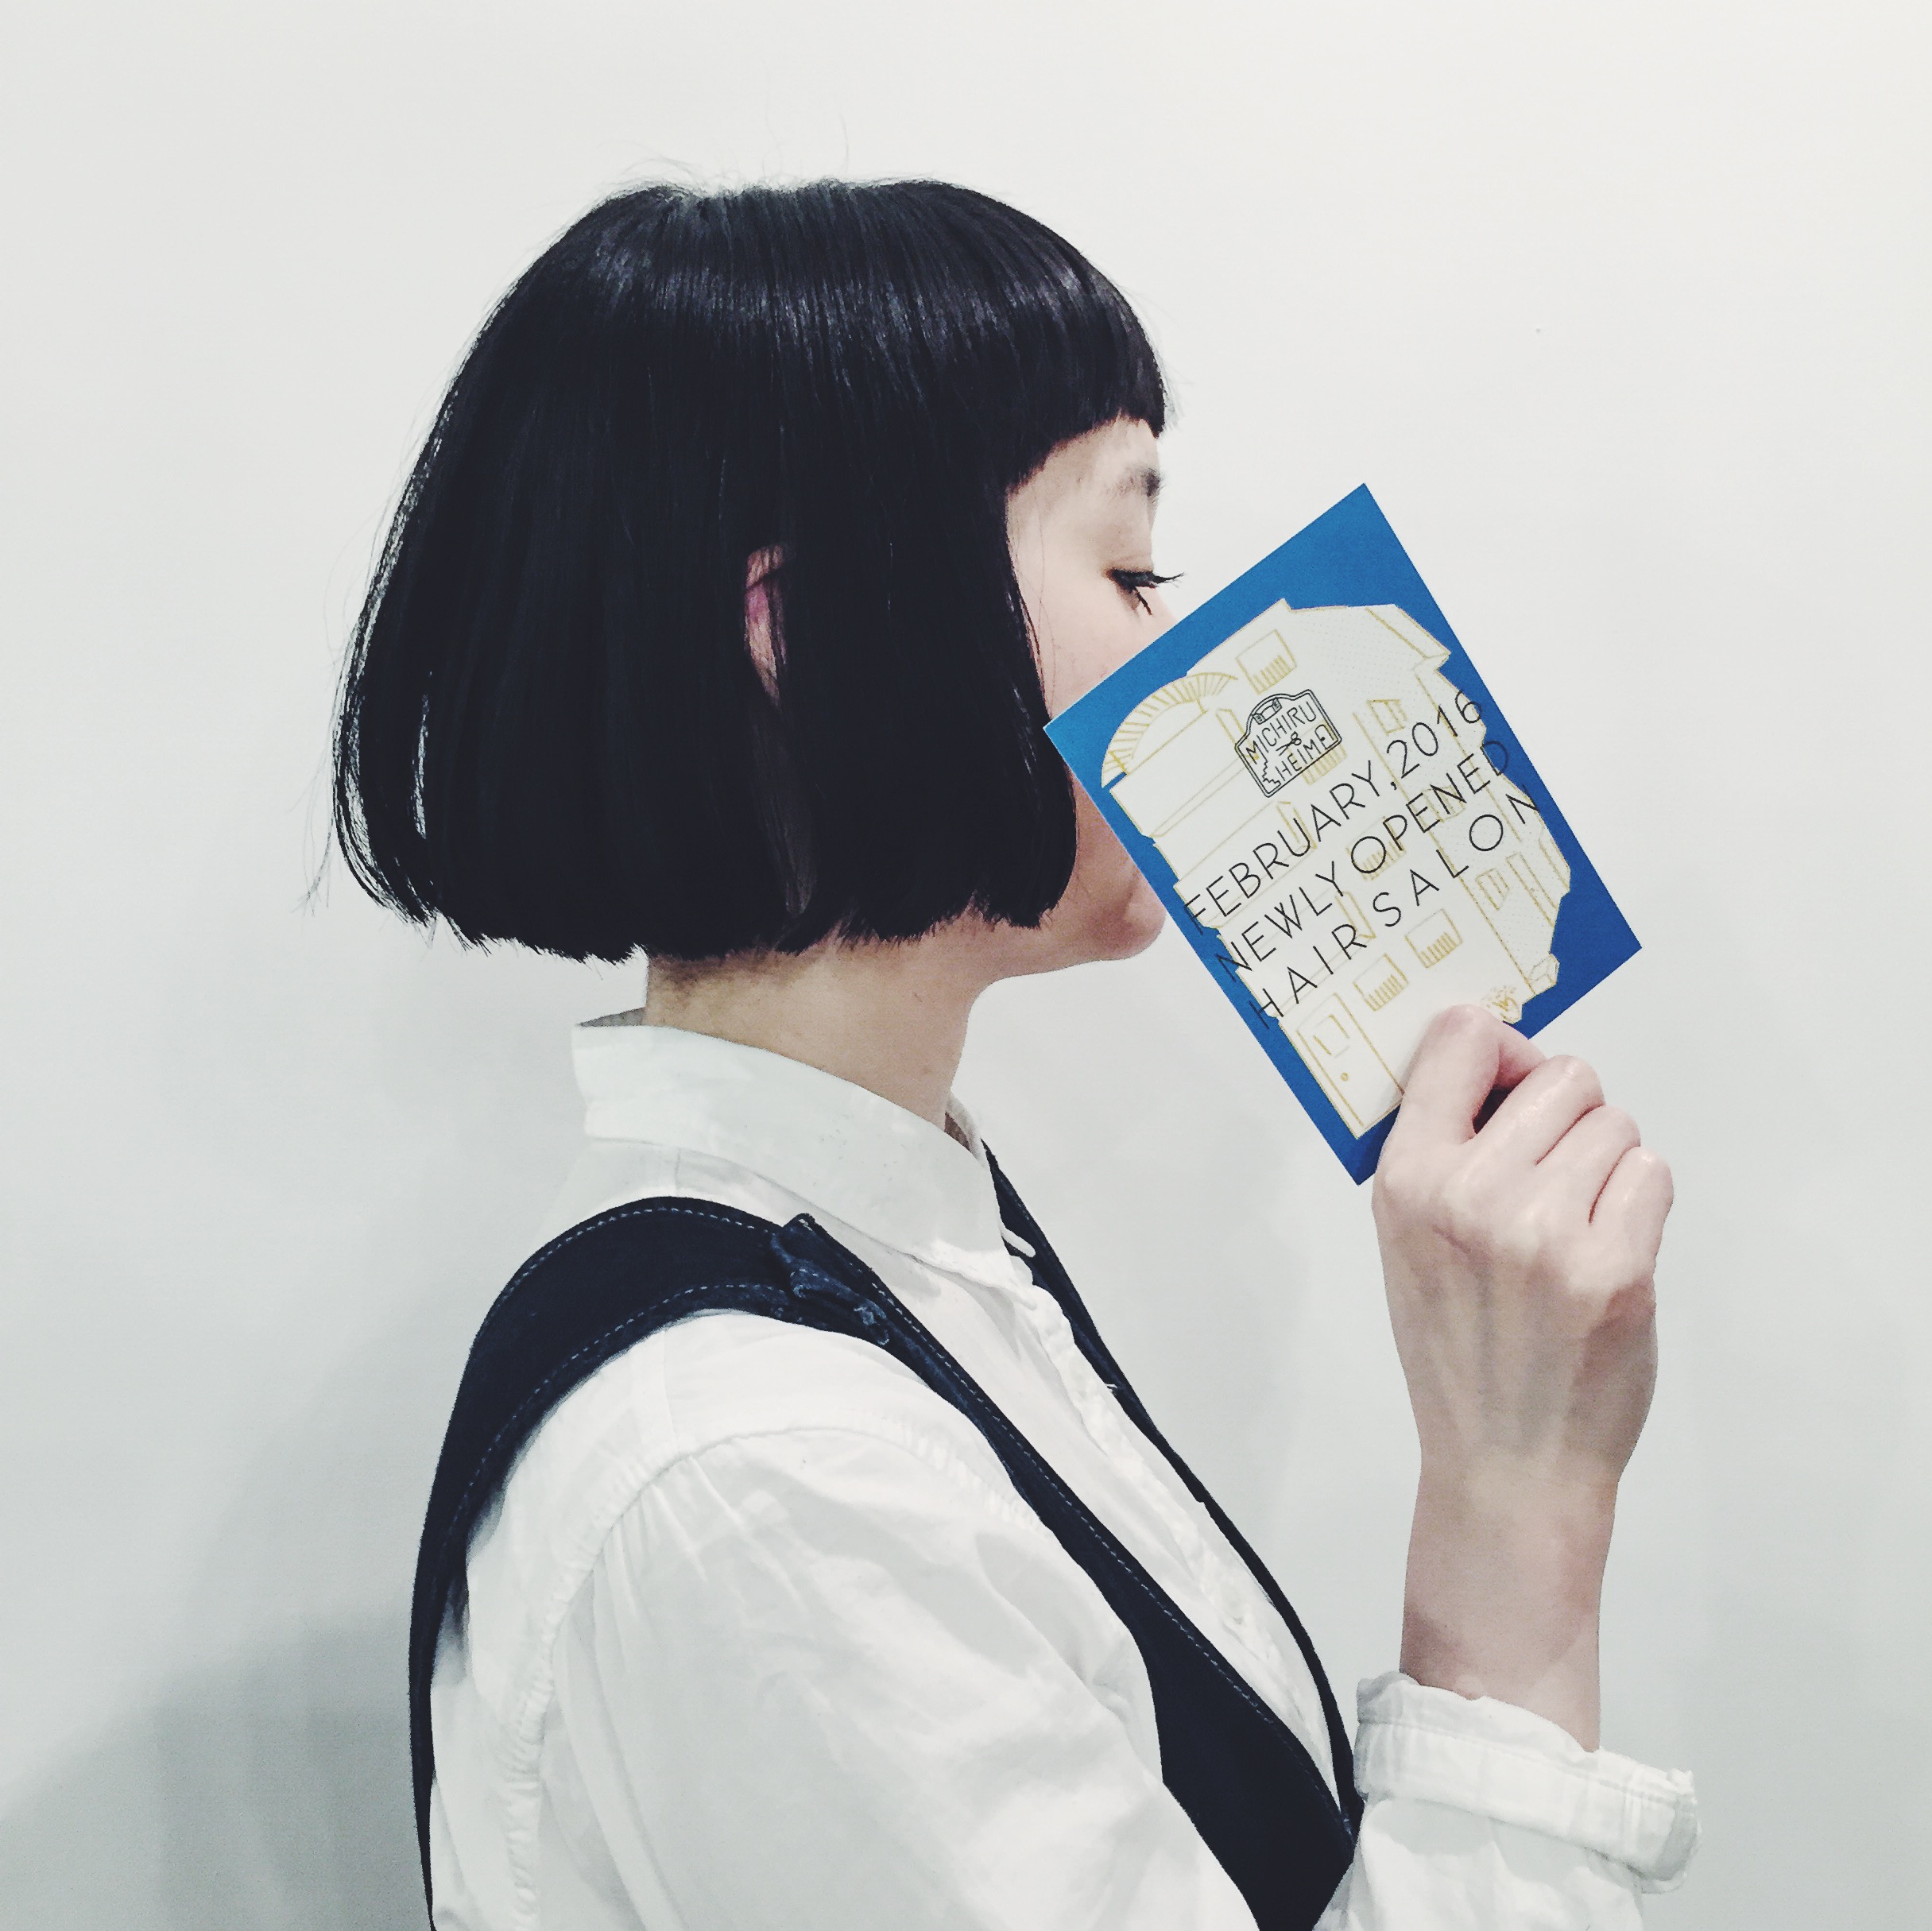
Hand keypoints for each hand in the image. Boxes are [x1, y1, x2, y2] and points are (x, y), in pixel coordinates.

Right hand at [1371, 1004, 1673, 1744]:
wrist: (1505, 1462)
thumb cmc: (1459, 1345)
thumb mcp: (1406, 1239)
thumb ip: (1440, 1147)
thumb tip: (1499, 1051)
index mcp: (1405, 1178)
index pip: (1461, 1037)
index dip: (1501, 1048)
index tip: (1510, 1085)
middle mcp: (1469, 1193)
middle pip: (1562, 1075)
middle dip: (1568, 1117)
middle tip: (1552, 1179)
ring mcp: (1544, 1230)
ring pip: (1614, 1124)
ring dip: (1607, 1164)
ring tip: (1577, 1226)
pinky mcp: (1615, 1268)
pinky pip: (1651, 1172)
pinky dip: (1640, 1202)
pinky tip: (1609, 1249)